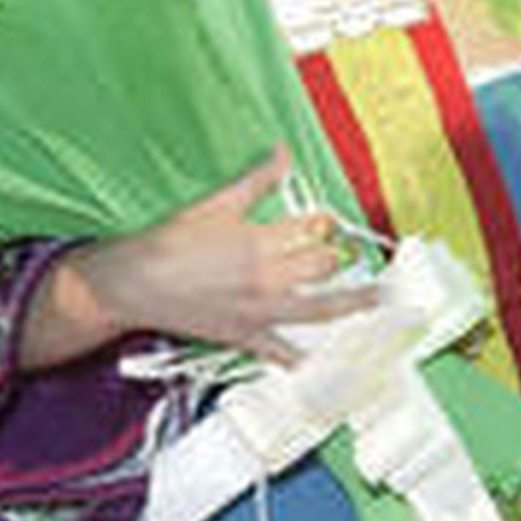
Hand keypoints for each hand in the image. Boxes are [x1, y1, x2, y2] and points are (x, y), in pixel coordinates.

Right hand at [22, 146, 378, 371]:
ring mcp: (260, 312)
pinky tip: (328, 367)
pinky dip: (307, 362)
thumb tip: (284, 153)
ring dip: (354, 304)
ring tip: (381, 301)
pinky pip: (284, 355)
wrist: (139, 282)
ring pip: (320, 311)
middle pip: (322, 268)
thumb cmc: (173, 241)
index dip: (324, 223)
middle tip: (344, 253)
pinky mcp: (247, 337)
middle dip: (334, 257)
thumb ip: (257, 180)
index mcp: (260, 241)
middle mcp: (267, 279)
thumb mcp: (217, 203)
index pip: (311, 230)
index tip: (327, 221)